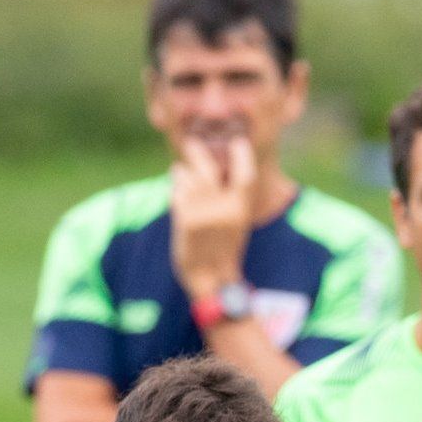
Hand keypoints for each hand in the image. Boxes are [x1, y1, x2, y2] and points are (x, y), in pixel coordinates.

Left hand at [168, 135, 254, 294]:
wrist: (210, 279)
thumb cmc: (223, 249)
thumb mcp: (235, 222)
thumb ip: (229, 197)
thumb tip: (216, 167)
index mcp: (240, 209)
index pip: (245, 173)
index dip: (242, 155)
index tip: (237, 142)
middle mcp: (223, 208)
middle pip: (208, 168)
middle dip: (197, 152)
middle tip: (191, 143)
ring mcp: (203, 213)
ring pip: (187, 177)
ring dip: (182, 173)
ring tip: (181, 173)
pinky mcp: (185, 219)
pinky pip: (177, 191)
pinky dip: (176, 189)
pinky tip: (178, 192)